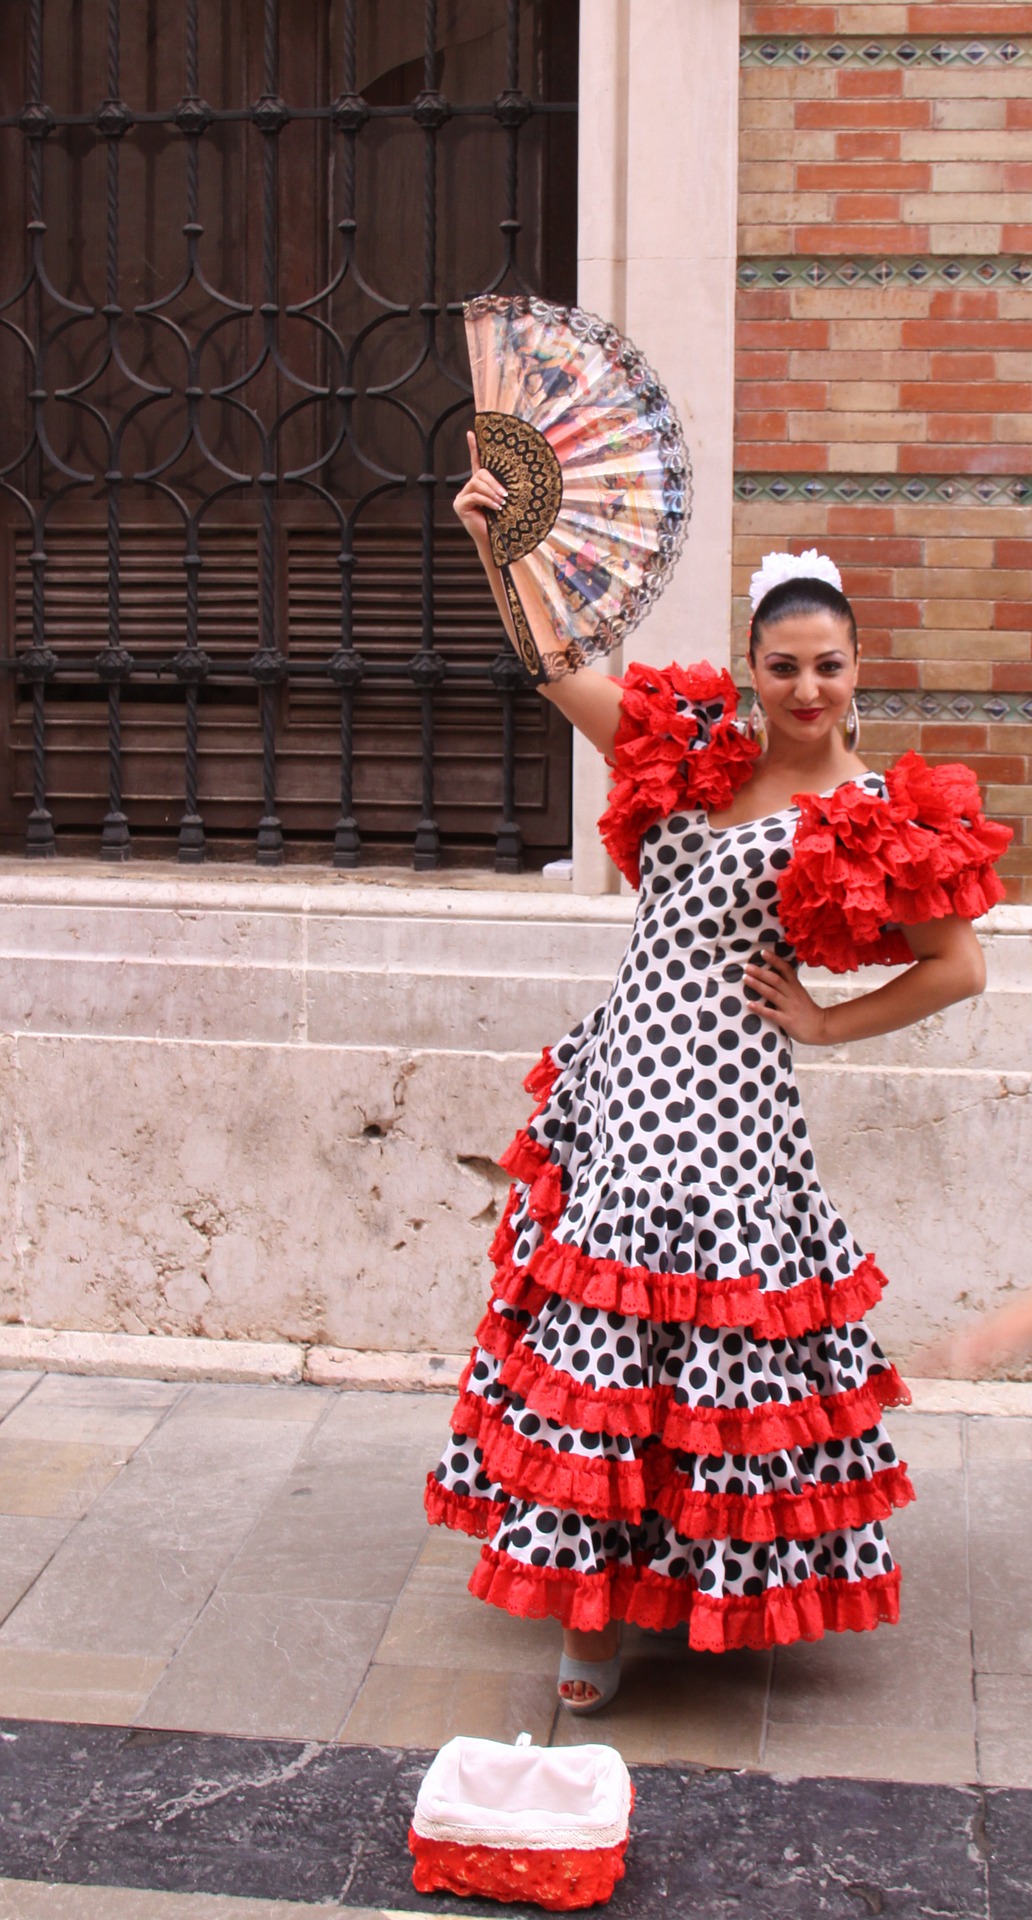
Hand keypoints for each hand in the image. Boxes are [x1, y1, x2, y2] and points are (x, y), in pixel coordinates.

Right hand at [453, 429, 506, 548]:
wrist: (495, 541)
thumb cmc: (502, 521)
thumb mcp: (502, 500)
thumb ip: (500, 488)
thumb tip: (508, 480)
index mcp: (478, 486)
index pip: (475, 463)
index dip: (473, 448)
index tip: (471, 433)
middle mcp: (467, 489)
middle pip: (479, 474)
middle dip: (494, 483)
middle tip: (505, 495)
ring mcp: (462, 497)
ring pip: (477, 483)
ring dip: (492, 492)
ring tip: (501, 503)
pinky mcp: (460, 506)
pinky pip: (474, 496)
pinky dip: (487, 501)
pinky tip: (495, 507)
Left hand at [744, 950, 829, 1045]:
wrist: (821, 1027)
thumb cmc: (807, 1010)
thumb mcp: (800, 993)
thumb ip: (789, 985)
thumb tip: (773, 974)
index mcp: (796, 986)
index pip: (786, 969)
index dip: (775, 960)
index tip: (763, 952)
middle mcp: (792, 994)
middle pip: (776, 980)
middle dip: (760, 972)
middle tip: (747, 966)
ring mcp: (789, 1007)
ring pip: (772, 993)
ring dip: (757, 985)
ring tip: (745, 978)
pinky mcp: (786, 1020)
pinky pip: (771, 1013)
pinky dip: (759, 1008)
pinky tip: (749, 1004)